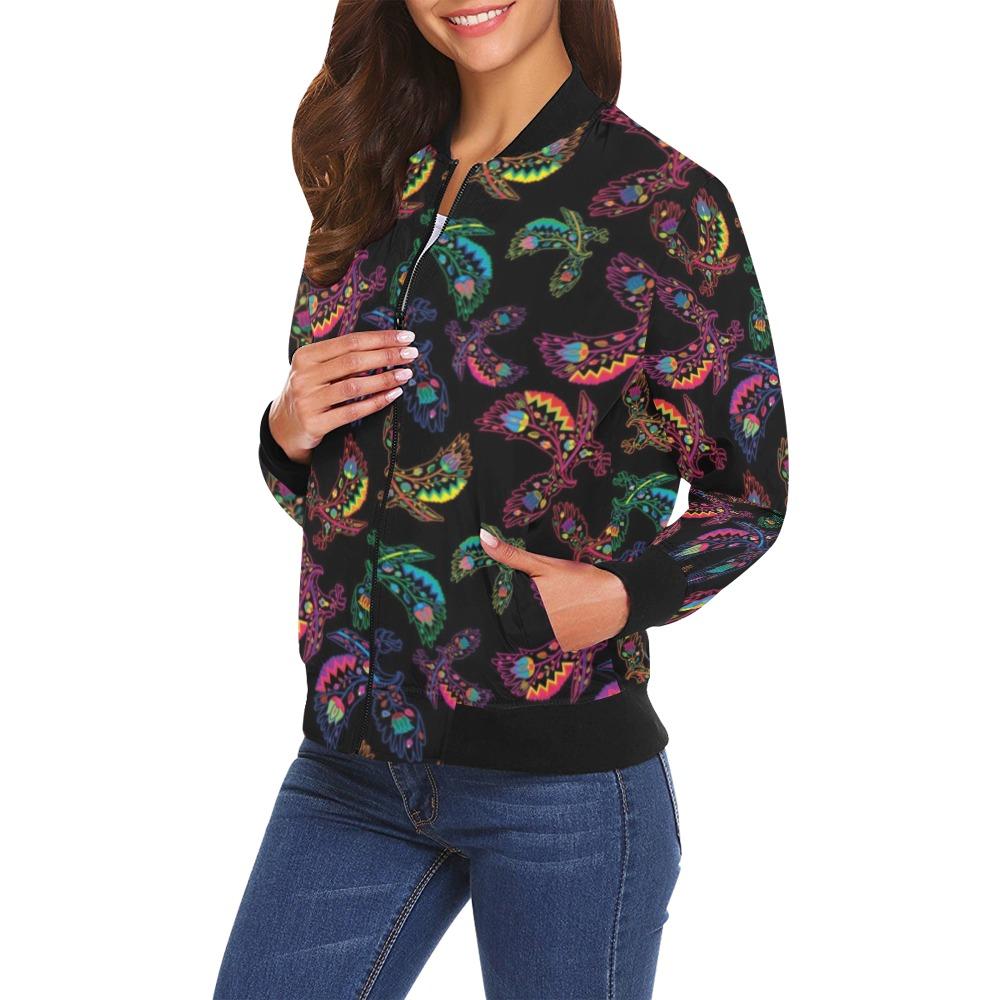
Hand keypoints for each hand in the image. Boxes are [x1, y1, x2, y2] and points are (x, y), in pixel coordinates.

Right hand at [269, 330, 418, 463]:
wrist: (283, 428)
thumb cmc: (309, 393)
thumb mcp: (316, 370)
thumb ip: (341, 359)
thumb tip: (384, 346)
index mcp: (306, 356)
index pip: (350, 341)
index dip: (380, 338)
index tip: (405, 337)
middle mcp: (304, 375)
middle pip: (353, 361)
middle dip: (387, 355)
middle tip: (411, 353)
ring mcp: (307, 400)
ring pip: (354, 386)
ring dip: (385, 379)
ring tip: (406, 373)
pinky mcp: (314, 423)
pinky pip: (352, 411)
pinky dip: (376, 402)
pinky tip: (393, 395)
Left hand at [480, 528, 629, 652]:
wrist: (619, 601)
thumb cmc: (580, 580)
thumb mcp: (545, 565)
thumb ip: (512, 556)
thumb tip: (483, 539)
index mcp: (525, 612)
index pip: (504, 604)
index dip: (507, 594)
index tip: (515, 586)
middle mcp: (534, 633)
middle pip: (519, 618)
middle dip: (524, 607)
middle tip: (546, 595)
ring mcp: (550, 644)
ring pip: (534, 630)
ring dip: (538, 620)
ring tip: (557, 605)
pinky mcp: (564, 648)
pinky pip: (551, 638)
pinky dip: (554, 628)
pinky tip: (566, 616)